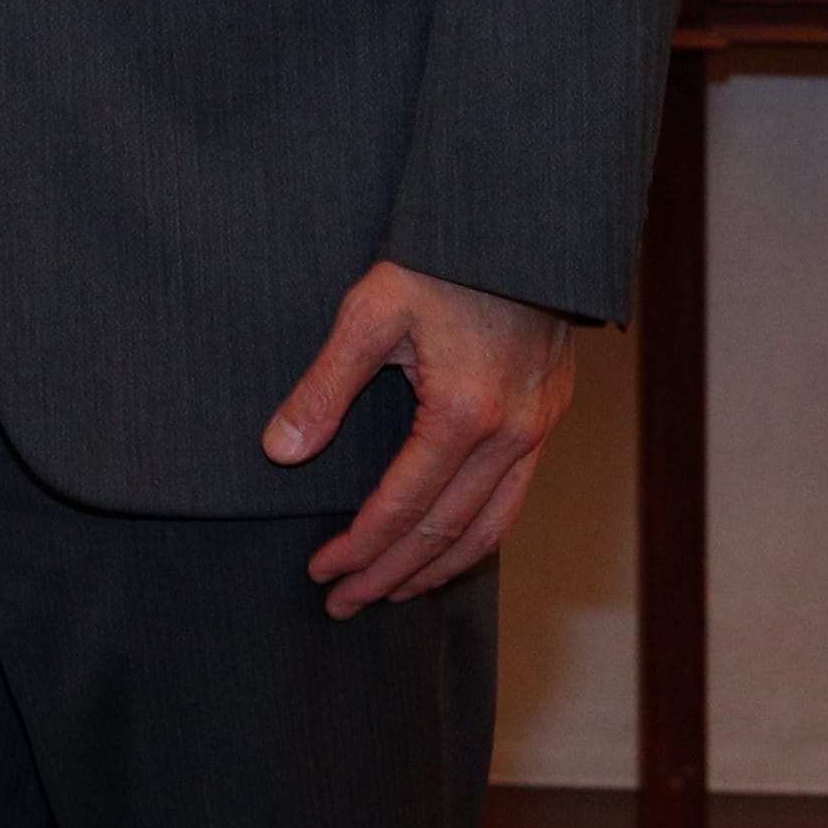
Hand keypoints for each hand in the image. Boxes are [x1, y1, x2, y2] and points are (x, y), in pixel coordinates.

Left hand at [268, 259, 576, 612]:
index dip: (358, 549)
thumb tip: (279, 451)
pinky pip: (513, 500)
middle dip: (388, 576)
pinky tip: (448, 547)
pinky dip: (477, 537)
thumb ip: (324, 386)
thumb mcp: (370, 310)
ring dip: (436, 571)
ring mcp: (536, 430)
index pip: (401, 508)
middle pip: (442, 534)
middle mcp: (507, 434)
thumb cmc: (439, 259)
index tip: (321, 573)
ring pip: (487, 529)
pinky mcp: (549, 418)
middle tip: (344, 604)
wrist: (522, 224)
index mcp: (461, 413)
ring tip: (392, 593)